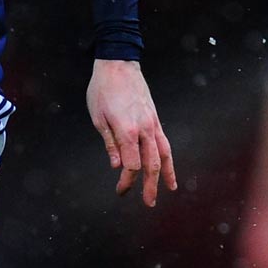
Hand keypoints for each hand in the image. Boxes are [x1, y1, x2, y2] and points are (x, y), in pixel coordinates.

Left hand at [86, 59, 176, 205]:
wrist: (118, 63)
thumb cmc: (103, 89)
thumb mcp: (98, 117)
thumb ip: (110, 143)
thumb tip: (118, 166)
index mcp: (127, 130)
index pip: (131, 165)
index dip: (127, 181)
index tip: (120, 191)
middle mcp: (144, 128)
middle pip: (151, 163)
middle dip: (150, 185)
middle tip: (149, 203)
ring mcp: (152, 123)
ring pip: (164, 154)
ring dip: (166, 174)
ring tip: (169, 190)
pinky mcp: (155, 118)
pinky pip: (165, 142)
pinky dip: (169, 157)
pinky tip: (168, 167)